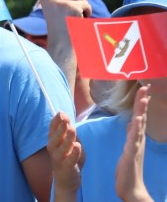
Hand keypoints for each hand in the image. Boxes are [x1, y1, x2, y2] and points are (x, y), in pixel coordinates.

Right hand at [37, 0, 90, 33]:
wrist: (62, 42)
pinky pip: (86, 3)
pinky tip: (80, 18)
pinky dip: (87, 10)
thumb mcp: (58, 4)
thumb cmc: (62, 22)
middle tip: (74, 3)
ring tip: (75, 14)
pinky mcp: (71, 8)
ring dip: (83, 2)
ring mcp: (59, 2)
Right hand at [47, 112, 82, 199]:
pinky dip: (74, 153)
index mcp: (53, 141)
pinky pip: (70, 159)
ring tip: (72, 129)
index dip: (56, 120)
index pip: (52, 128)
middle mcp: (53, 149)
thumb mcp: (70, 145)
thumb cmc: (69, 159)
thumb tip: (70, 124)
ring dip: (68, 138)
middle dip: (61, 127)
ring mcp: (59, 158)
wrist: (66, 181)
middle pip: (55, 136)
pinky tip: (77, 146)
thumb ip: (71, 136)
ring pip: (63, 147)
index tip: (61, 113)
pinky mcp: (67, 167)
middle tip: (66, 119)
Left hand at [116, 85, 153, 201]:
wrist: (131, 188)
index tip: (142, 90)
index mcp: (135, 138)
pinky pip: (134, 138)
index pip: (138, 117)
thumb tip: (132, 123)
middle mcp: (137, 140)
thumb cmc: (128, 170)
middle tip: (145, 87)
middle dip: (142, 102)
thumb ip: (131, 136)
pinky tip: (138, 119)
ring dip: (141, 111)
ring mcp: (136, 146)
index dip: (140, 104)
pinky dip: (136, 128)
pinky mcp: (132, 153)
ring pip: (139, 125)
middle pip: (140, 117)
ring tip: (143, 98)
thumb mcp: (128, 149)